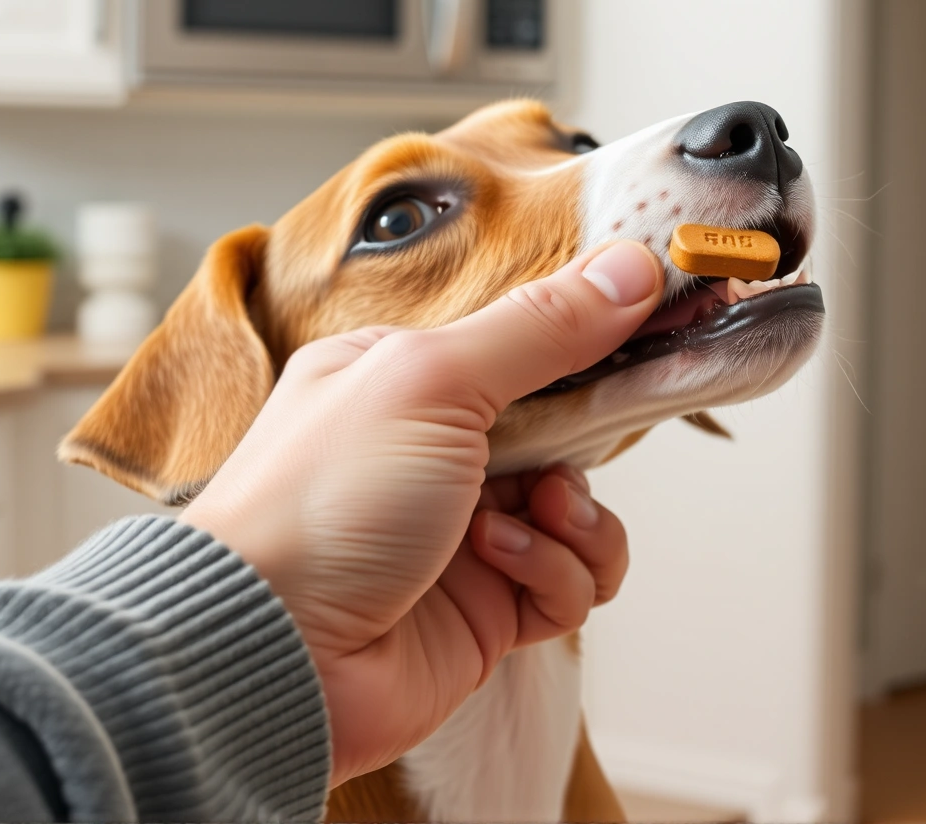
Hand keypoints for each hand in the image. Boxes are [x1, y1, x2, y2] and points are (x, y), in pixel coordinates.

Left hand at [178, 240, 660, 783]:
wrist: (271, 657)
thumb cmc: (316, 507)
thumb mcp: (431, 380)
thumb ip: (540, 327)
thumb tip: (630, 268)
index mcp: (404, 377)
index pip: (524, 339)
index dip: (591, 336)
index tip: (655, 324)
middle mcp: (434, 453)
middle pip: (566, 427)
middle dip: (587, 436)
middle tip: (581, 435)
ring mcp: (463, 535)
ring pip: (582, 512)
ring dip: (576, 514)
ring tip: (529, 514)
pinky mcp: (487, 612)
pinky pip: (572, 584)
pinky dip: (555, 572)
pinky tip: (502, 563)